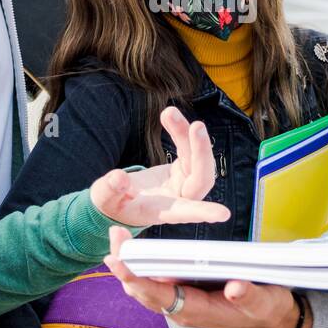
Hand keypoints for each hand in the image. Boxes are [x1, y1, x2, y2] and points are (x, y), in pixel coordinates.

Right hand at [89, 107, 228, 228]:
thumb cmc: (113, 202)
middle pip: (201, 179)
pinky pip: (188, 148)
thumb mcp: (104, 197)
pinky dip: (180, 131)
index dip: (203, 212)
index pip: (185, 212)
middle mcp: (179, 198)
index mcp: (161, 211)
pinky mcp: (183, 169)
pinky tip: (169, 116)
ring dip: (185, 133)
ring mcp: (183, 182)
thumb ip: (110, 189)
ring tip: (168, 113)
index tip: (223, 214)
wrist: (118, 196)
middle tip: (196, 127)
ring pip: (194, 158)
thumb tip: (118, 177)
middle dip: (201, 153)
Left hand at [103, 227, 310, 327]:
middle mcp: (183, 309)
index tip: (119, 261)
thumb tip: (235, 287)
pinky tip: (134, 252)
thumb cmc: (265, 311)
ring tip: (118, 239)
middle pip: (143, 290)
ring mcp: (182, 303)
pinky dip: (142, 268)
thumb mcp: (264, 302)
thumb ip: (248, 295)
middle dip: (125, 266)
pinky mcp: (186, 294)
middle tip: (114, 236)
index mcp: (196, 311)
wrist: (271, 323)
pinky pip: (156, 283)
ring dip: (130, 265)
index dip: (136, 277)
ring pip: (146, 287)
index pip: (158, 294)